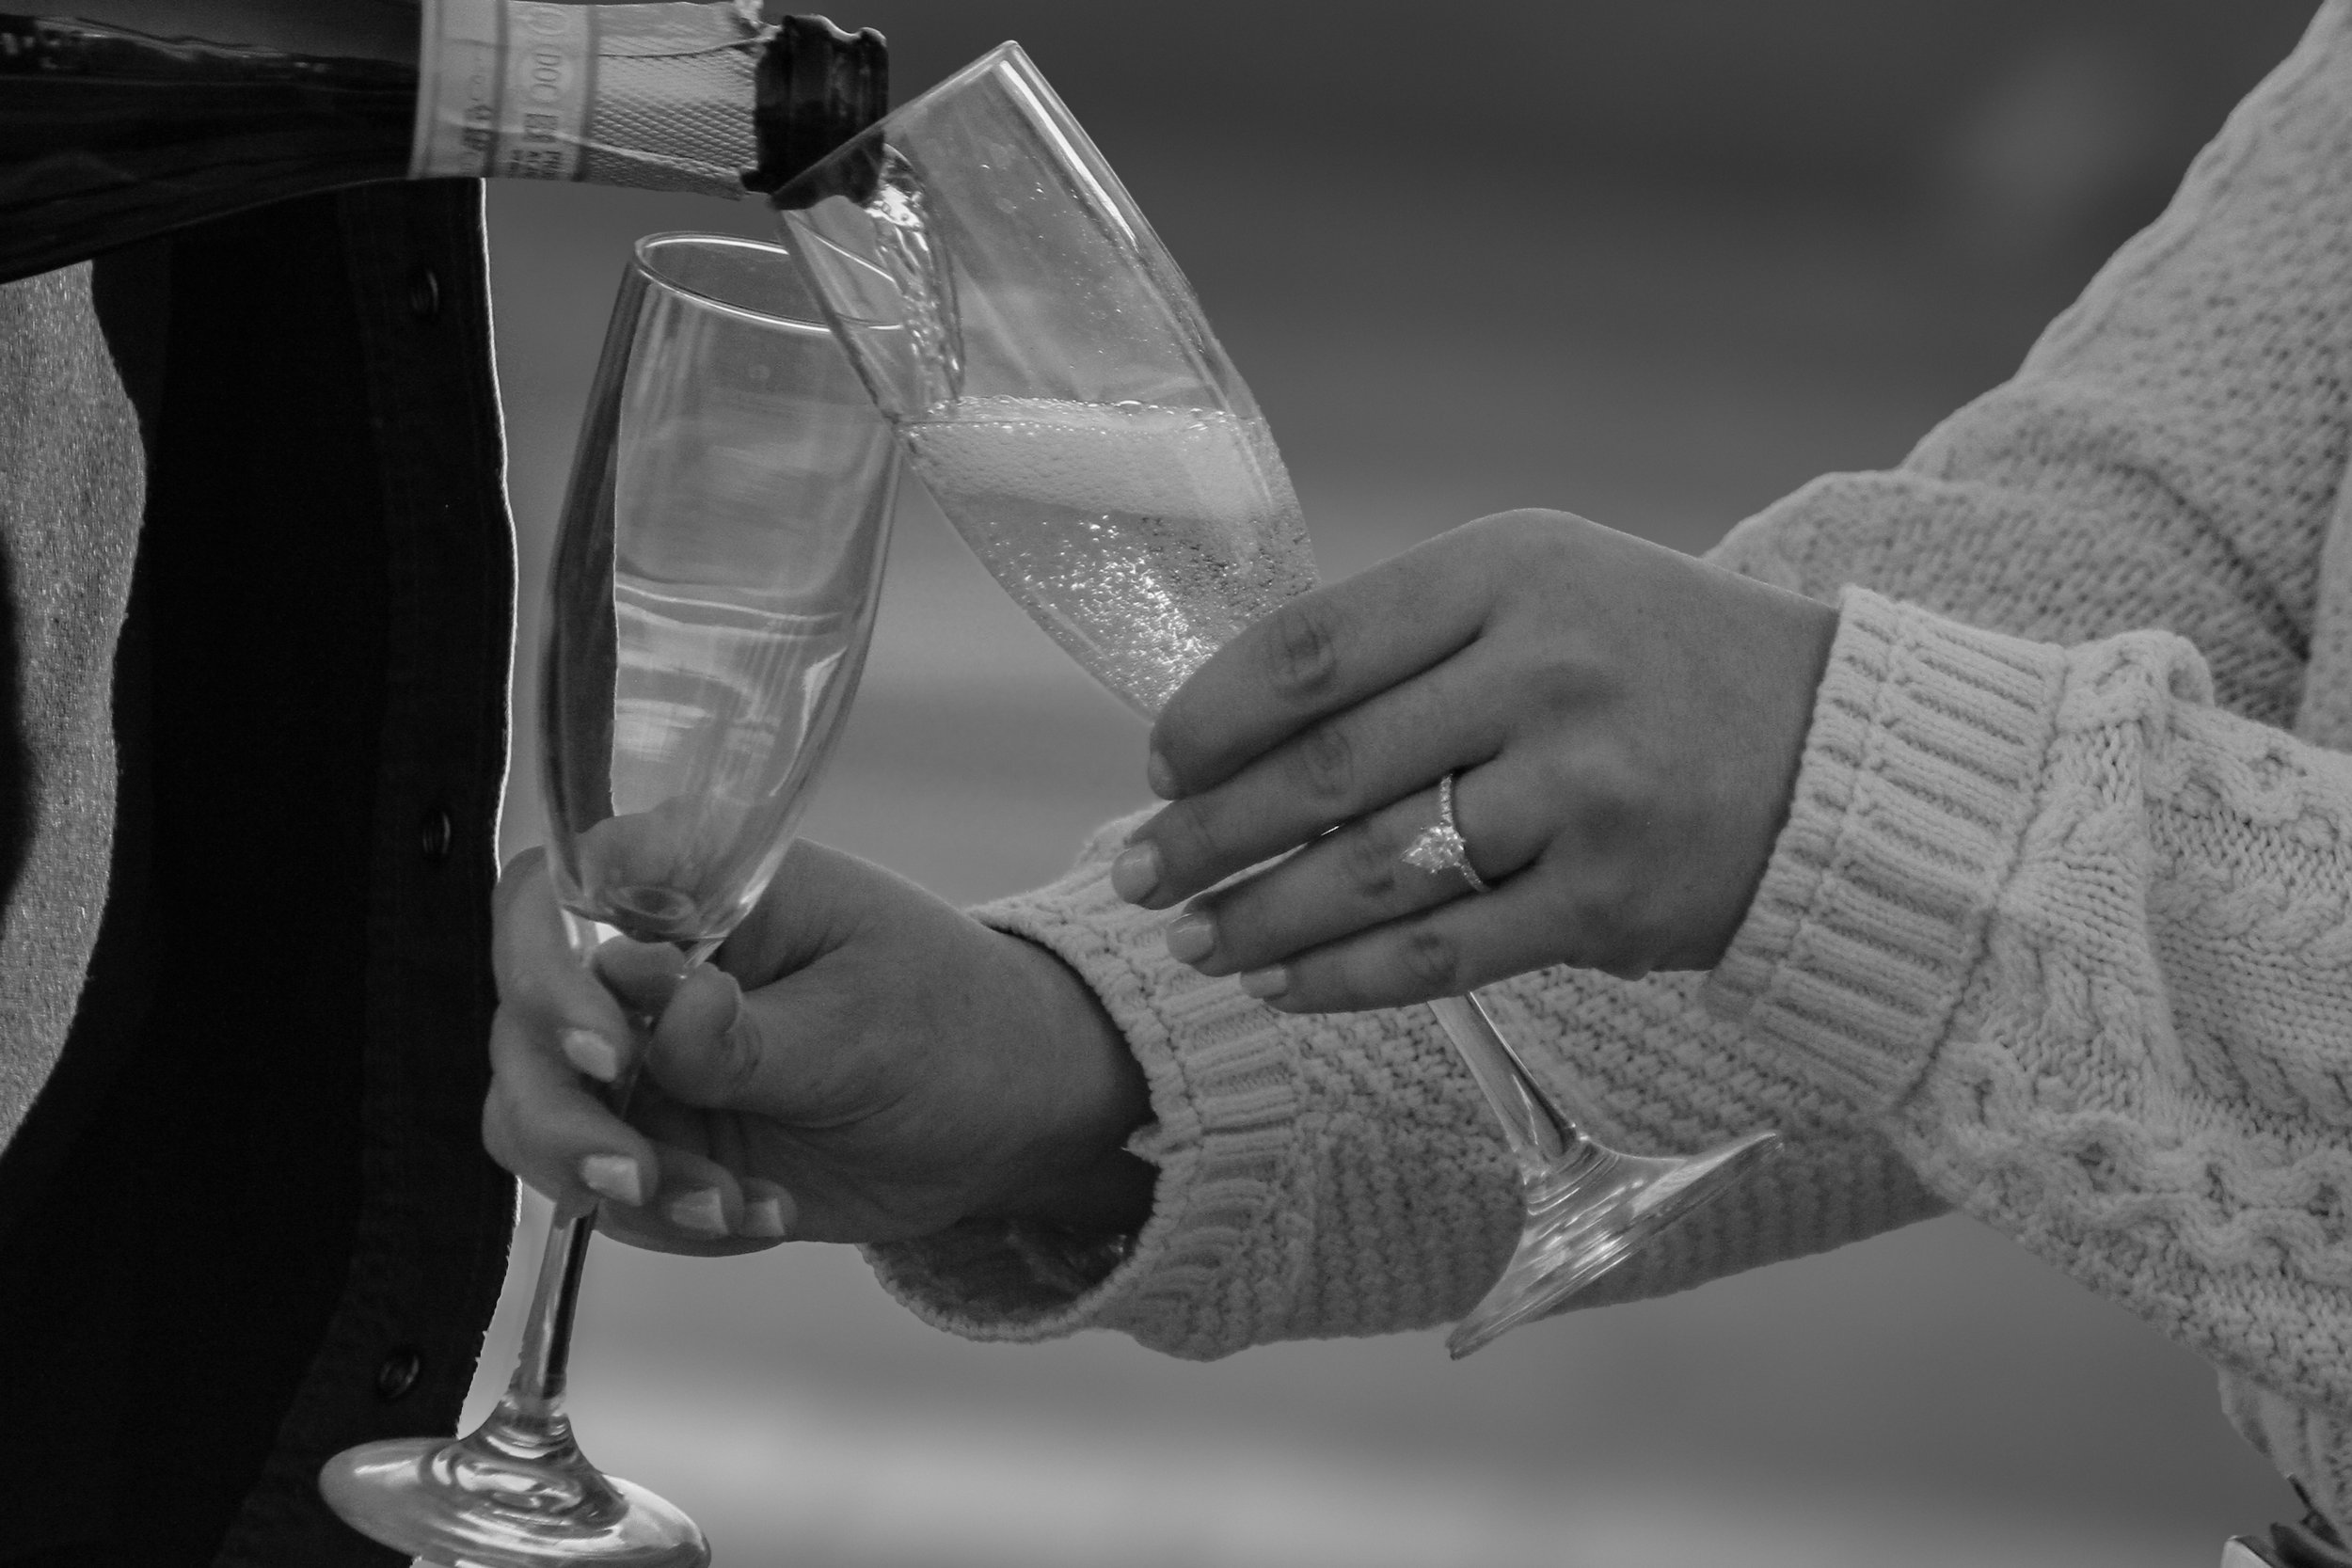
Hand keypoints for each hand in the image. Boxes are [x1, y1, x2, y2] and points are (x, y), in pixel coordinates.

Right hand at [483, 842, 1153, 1255]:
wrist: (1005, 1111)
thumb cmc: (954, 1025)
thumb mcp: (864, 1027)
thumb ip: (746, 1031)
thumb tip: (643, 993)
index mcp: (694, 882)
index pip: (553, 899)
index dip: (548, 978)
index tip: (613, 1057)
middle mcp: (643, 962)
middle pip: (521, 1026)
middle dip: (567, 1118)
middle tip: (641, 1177)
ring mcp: (640, 1053)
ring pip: (534, 1117)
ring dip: (618, 1184)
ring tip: (733, 1208)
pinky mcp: (658, 1133)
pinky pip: (601, 1189)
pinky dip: (667, 1220)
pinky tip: (763, 1214)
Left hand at [1115, 509, 1836, 1007]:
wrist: (1842, 751)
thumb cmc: (1656, 661)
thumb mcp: (1544, 590)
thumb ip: (1407, 638)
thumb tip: (1233, 728)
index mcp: (1509, 572)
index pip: (1311, 648)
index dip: (1209, 718)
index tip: (1155, 766)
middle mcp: (1545, 671)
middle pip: (1325, 770)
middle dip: (1208, 835)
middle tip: (1139, 876)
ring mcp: (1584, 790)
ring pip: (1374, 871)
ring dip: (1263, 919)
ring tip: (1198, 945)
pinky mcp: (1614, 900)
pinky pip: (1446, 954)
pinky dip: (1350, 979)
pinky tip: (1289, 988)